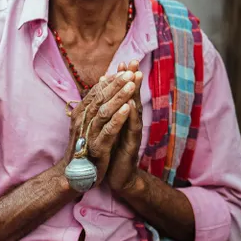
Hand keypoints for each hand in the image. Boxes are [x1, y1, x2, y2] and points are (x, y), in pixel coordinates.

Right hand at [58, 72, 135, 186]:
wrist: (75, 176)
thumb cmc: (85, 147)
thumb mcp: (88, 124)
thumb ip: (95, 105)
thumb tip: (103, 81)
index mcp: (81, 113)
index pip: (96, 92)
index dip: (110, 80)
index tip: (124, 69)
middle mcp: (82, 121)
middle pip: (100, 98)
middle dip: (116, 84)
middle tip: (130, 71)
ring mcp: (88, 134)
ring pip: (104, 111)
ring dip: (118, 97)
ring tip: (131, 85)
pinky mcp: (96, 148)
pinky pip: (108, 130)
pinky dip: (118, 118)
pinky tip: (128, 109)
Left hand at [105, 60, 143, 194]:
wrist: (118, 178)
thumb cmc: (113, 152)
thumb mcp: (110, 130)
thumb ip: (111, 114)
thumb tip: (105, 95)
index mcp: (123, 119)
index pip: (124, 95)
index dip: (124, 79)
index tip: (122, 62)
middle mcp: (130, 124)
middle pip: (132, 98)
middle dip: (132, 79)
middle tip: (133, 62)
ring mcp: (131, 135)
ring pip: (135, 110)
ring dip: (135, 94)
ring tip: (136, 78)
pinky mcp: (130, 147)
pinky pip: (131, 130)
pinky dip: (131, 117)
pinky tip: (131, 106)